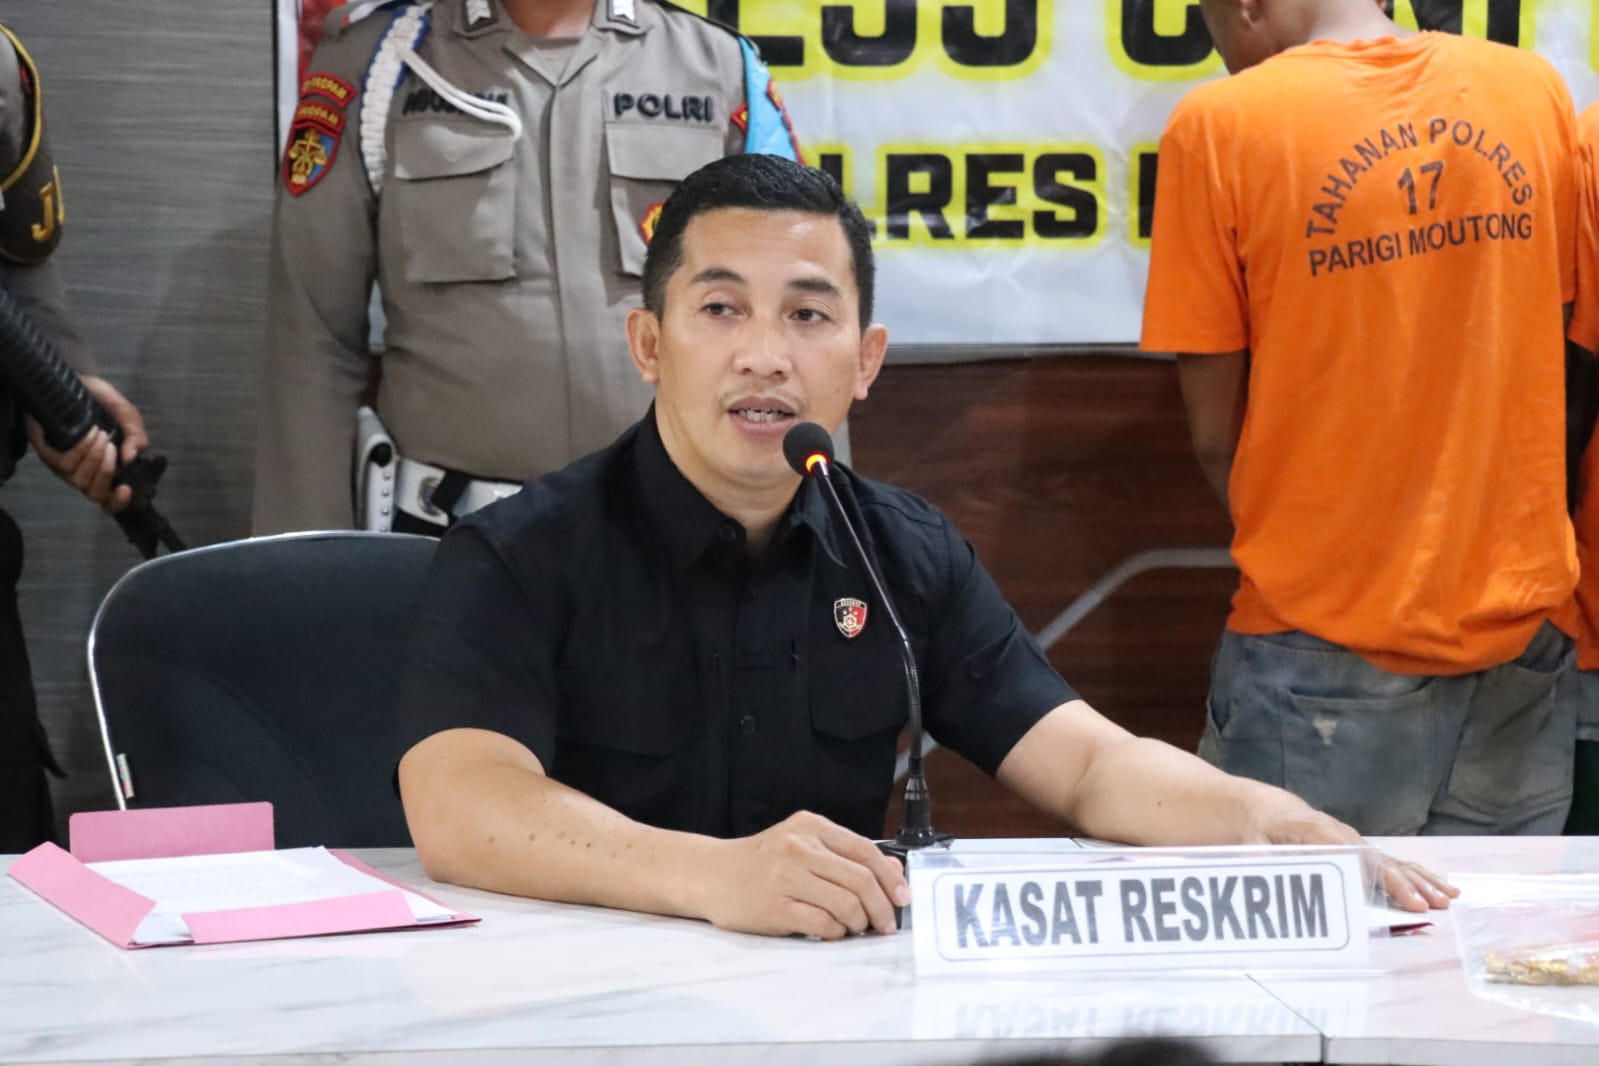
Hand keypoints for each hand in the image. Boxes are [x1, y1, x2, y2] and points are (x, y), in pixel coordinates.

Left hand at [27, 375, 149, 514]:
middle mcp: (85, 474)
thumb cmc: (101, 402)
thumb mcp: (127, 416)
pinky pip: (64, 464)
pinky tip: (87, 435)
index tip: (126, 489)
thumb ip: (137, 437)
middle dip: (106, 473)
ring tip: (101, 434)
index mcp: (106, 470)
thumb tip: (132, 458)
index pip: (111, 502)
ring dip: (94, 458)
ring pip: (79, 480)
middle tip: (112, 447)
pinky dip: (80, 451)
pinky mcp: (48, 455)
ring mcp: (65, 467)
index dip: (119, 503)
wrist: (74, 381)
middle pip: (95, 495)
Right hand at [697, 811, 910, 939]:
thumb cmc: (761, 862)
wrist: (711, 874)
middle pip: (860, 881)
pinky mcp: (775, 908)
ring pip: (845, 905)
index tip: (903, 897)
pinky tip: (832, 931)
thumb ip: (845, 855)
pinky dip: (836, 932)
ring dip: (859, 923)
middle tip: (886, 923)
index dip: (890, 878)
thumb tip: (893, 871)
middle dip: (881, 907)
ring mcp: (786, 878)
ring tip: (855, 927)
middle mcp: (799, 848)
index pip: (865, 851)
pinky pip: (823, 925)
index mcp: (811, 826)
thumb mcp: (803, 844)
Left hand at [1248, 802, 1457, 912]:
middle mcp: (1341, 834)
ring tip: (1446, 899)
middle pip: (1376, 859)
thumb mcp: (1250, 846)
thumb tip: (1272, 880)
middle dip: (1402, 882)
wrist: (1266, 810)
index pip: (1349, 854)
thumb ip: (1262, 863)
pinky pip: (1392, 863)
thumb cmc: (1258, 832)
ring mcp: (1354, 841)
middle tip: (1427, 904)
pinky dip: (1416, 876)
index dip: (1370, 873)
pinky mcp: (1361, 850)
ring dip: (1418, 880)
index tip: (1389, 890)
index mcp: (1314, 831)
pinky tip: (1442, 889)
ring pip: (1391, 860)